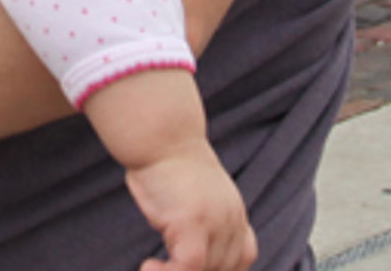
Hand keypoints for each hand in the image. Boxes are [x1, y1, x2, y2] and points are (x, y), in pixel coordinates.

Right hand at [123, 147, 252, 270]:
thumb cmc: (164, 161)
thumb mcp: (193, 192)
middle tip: (164, 266)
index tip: (194, 266)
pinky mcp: (193, 223)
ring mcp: (215, 222)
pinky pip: (188, 267)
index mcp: (233, 211)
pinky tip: (147, 266)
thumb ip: (200, 217)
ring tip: (151, 268)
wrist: (160, 134)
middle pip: (224, 268)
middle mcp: (231, 219)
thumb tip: (182, 237)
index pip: (243, 256)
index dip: (220, 269)